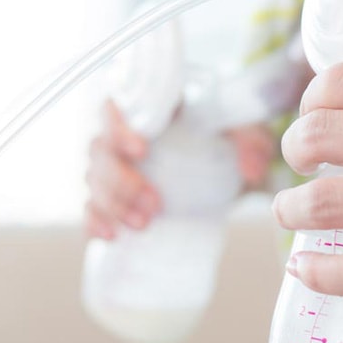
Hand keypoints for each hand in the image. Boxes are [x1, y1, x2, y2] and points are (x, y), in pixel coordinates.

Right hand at [84, 102, 277, 239]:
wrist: (219, 161)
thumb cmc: (222, 136)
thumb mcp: (242, 131)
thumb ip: (250, 140)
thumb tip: (252, 168)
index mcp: (147, 106)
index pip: (115, 105)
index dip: (119, 126)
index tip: (141, 149)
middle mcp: (121, 133)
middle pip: (100, 150)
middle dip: (121, 181)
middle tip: (154, 205)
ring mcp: (113, 165)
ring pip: (93, 179)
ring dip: (112, 204)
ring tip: (143, 224)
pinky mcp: (113, 195)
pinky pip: (90, 206)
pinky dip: (95, 221)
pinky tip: (110, 236)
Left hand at [274, 61, 342, 295]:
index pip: (339, 83)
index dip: (310, 106)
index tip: (312, 123)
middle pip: (317, 135)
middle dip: (295, 156)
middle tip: (301, 171)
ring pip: (324, 199)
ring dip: (292, 210)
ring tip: (294, 216)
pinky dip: (321, 273)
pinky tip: (309, 269)